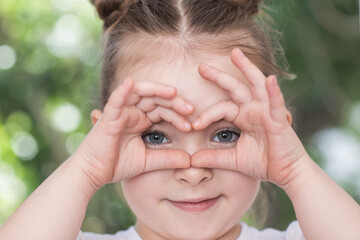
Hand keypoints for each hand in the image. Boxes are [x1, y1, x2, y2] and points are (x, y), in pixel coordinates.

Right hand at [71, 78, 192, 189]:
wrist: (94, 173)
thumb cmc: (117, 164)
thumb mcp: (148, 161)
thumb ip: (168, 159)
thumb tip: (190, 161)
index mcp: (141, 120)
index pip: (163, 109)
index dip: (178, 114)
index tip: (192, 125)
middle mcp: (132, 112)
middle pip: (156, 98)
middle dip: (174, 102)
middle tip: (191, 109)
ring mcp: (120, 112)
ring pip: (139, 92)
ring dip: (156, 90)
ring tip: (173, 93)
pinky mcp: (108, 116)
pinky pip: (115, 99)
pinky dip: (122, 90)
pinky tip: (130, 82)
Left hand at [191, 48, 307, 187]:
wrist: (286, 174)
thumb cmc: (263, 163)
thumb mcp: (233, 159)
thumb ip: (213, 157)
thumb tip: (191, 160)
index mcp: (244, 116)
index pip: (221, 107)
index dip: (207, 115)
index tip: (193, 126)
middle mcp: (255, 109)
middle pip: (235, 87)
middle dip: (219, 76)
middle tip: (201, 66)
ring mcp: (268, 111)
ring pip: (256, 85)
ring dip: (247, 68)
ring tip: (235, 53)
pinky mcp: (280, 120)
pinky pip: (276, 104)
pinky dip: (274, 92)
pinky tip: (270, 80)